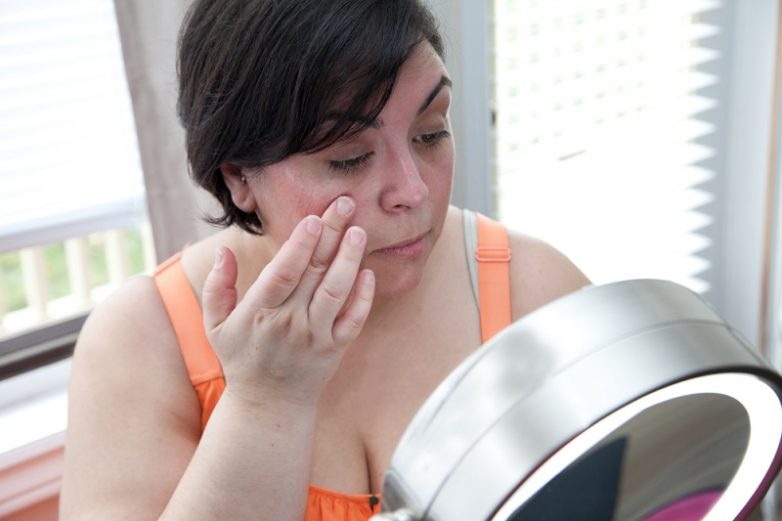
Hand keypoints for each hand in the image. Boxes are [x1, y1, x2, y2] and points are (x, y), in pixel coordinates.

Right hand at [201, 196, 374, 406]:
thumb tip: (223, 251)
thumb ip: (216, 288)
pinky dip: (363, 297)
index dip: (300, 244)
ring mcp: (315, 337)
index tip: (313, 218)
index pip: (283, 272)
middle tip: (344, 204)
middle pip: (314, 273)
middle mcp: (289, 323)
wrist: (269, 406)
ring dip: (350, 260)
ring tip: (359, 231)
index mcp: (259, 313)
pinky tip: (368, 272)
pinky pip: (353, 321)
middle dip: (330, 235)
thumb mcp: (216, 326)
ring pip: (336, 292)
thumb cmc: (242, 359)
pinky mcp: (335, 349)